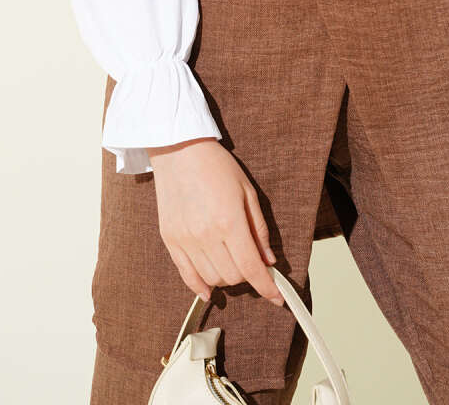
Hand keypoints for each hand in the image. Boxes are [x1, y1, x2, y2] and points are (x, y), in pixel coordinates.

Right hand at [147, 137, 285, 307]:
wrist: (179, 150)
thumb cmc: (216, 166)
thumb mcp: (247, 191)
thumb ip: (258, 229)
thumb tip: (268, 259)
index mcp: (229, 222)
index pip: (251, 267)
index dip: (267, 287)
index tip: (278, 298)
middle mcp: (206, 236)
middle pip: (232, 276)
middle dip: (248, 276)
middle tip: (253, 263)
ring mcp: (185, 240)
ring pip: (211, 279)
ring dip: (227, 278)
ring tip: (232, 262)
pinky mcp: (170, 240)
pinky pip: (186, 275)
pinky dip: (200, 286)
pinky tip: (209, 290)